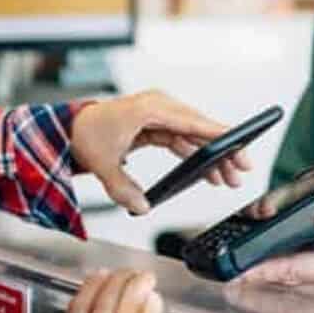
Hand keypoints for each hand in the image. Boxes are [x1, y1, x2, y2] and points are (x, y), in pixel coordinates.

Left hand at [71, 91, 252, 214]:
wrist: (70, 127)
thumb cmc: (85, 134)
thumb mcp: (102, 163)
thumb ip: (122, 188)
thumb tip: (142, 206)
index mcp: (148, 108)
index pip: (190, 122)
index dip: (216, 134)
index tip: (238, 142)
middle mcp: (158, 106)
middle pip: (198, 128)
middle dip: (222, 150)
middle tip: (242, 169)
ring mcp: (159, 114)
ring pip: (194, 136)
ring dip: (211, 156)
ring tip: (228, 179)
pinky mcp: (158, 124)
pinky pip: (183, 140)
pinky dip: (196, 156)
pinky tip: (209, 173)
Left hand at [237, 209, 313, 312]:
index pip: (294, 270)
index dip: (261, 270)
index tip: (235, 272)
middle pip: (292, 282)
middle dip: (260, 277)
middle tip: (231, 274)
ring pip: (304, 287)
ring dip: (277, 280)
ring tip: (251, 273)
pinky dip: (301, 281)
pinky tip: (294, 273)